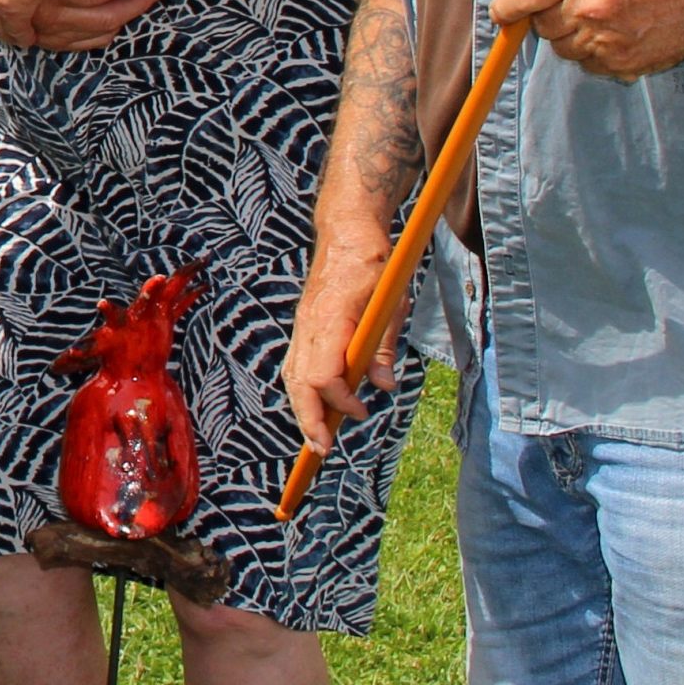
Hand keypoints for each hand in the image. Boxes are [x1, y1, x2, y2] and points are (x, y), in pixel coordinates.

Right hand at [284, 231, 397, 454]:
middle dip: (309, 419)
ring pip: (292, 376)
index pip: (323, 373)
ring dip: (302, 410)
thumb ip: (385, 348)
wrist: (347, 234)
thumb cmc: (374, 265)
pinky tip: (316, 408)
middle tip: (322, 451)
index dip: (340, 400)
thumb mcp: (392, 305)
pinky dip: (303, 391)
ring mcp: (303, 326)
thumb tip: (384, 386)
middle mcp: (309, 325)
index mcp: (330, 319)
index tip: (361, 412)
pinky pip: (296, 365)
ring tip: (316, 439)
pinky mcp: (305, 328)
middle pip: (298, 382)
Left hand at [487, 0, 683, 81]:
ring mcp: (604, 42)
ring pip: (560, 47)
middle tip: (575, 1)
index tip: (501, 10)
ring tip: (601, 15)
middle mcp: (588, 11)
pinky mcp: (618, 65)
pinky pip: (585, 63)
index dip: (504, 7)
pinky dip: (591, 51)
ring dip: (570, 34)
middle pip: (539, 25)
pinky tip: (615, 32)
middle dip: (548, 14)